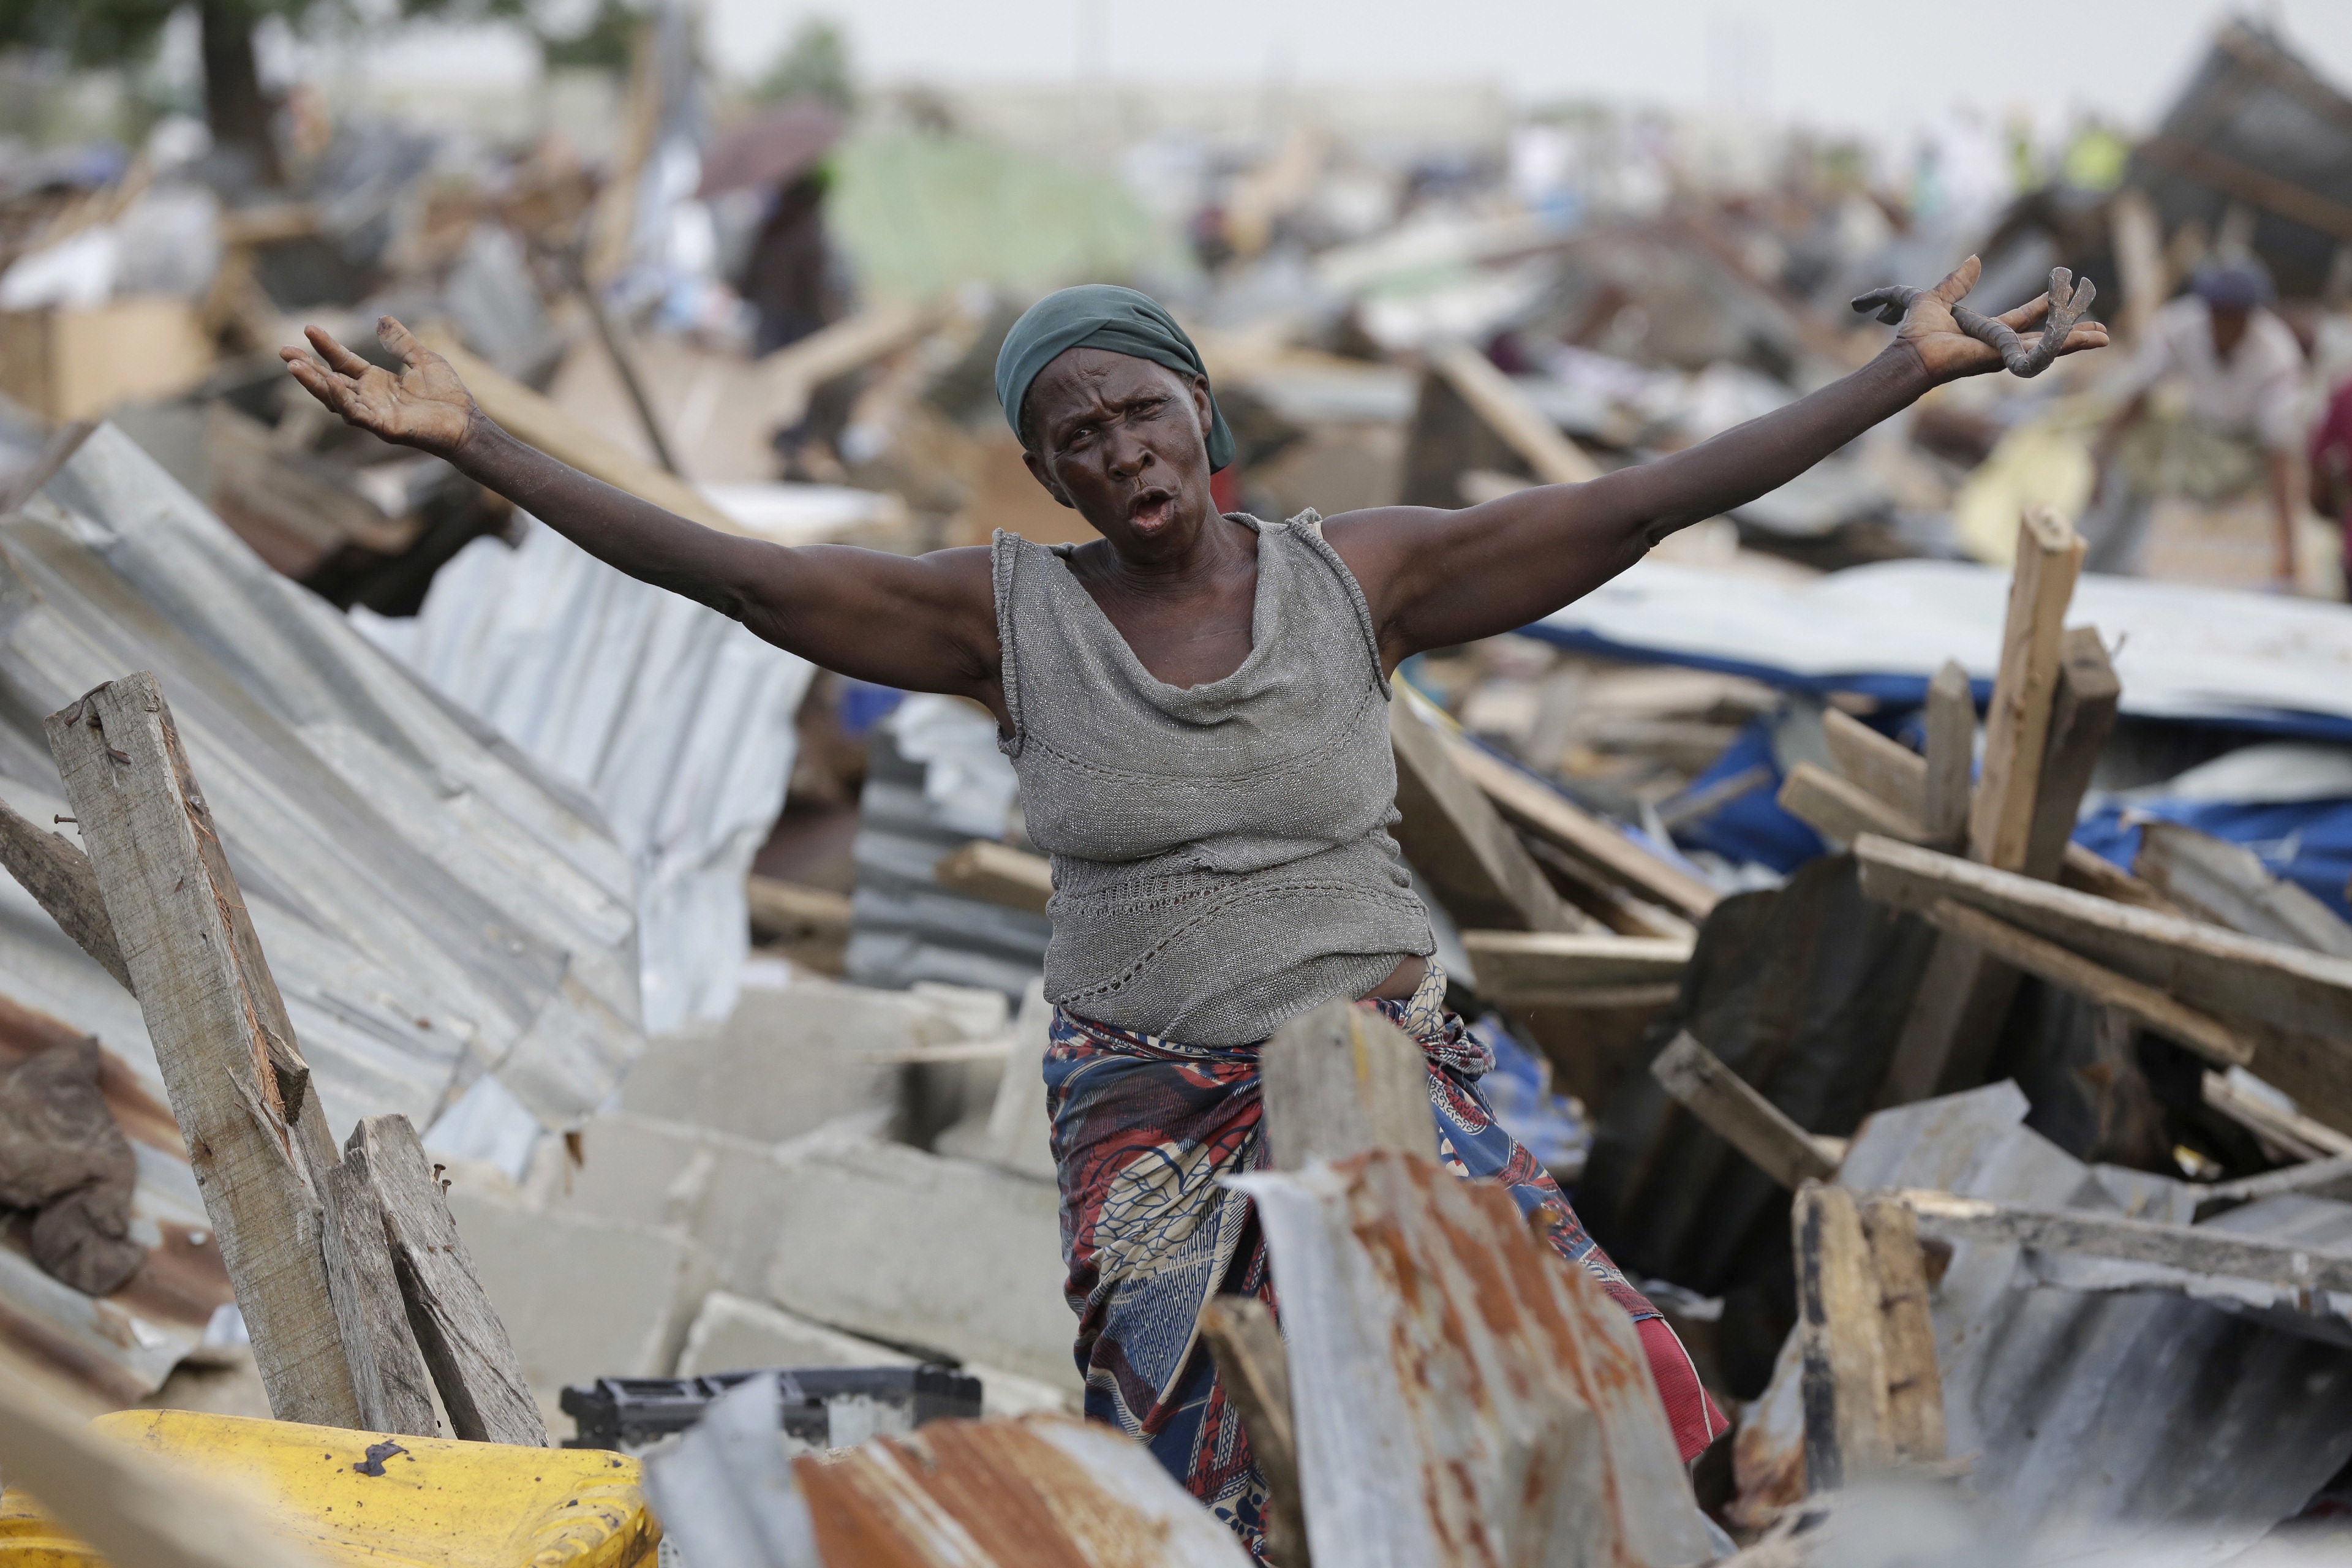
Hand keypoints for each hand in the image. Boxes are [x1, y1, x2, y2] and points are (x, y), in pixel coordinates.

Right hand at [279, 317, 479, 457]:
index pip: (343, 361)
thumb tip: (382, 318)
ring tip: (294, 365)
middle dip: (307, 368)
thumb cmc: (448, 395)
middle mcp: (370, 398)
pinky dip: (342, 399)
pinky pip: (356, 413)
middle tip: (283, 352)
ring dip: (314, 383)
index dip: (326, 347)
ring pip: (336, 398)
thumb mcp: (422, 359)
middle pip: (330, 380)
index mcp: (376, 382)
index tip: (308, 328)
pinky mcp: (383, 427)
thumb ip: (400, 342)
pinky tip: (330, 382)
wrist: (467, 423)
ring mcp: (374, 414)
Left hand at [1881, 257, 2109, 382]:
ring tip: (2103, 338)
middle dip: (2070, 333)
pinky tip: (2092, 340)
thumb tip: (1974, 259)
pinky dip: (2068, 345)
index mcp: (1986, 333)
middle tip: (2098, 330)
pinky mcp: (2008, 358)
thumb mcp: (1938, 298)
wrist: (1910, 353)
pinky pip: (2043, 351)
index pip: (2021, 319)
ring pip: (2049, 347)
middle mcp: (1999, 347)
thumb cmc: (1916, 333)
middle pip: (2043, 338)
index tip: (2063, 294)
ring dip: (2076, 341)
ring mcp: (2005, 355)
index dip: (2042, 307)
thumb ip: (1957, 281)